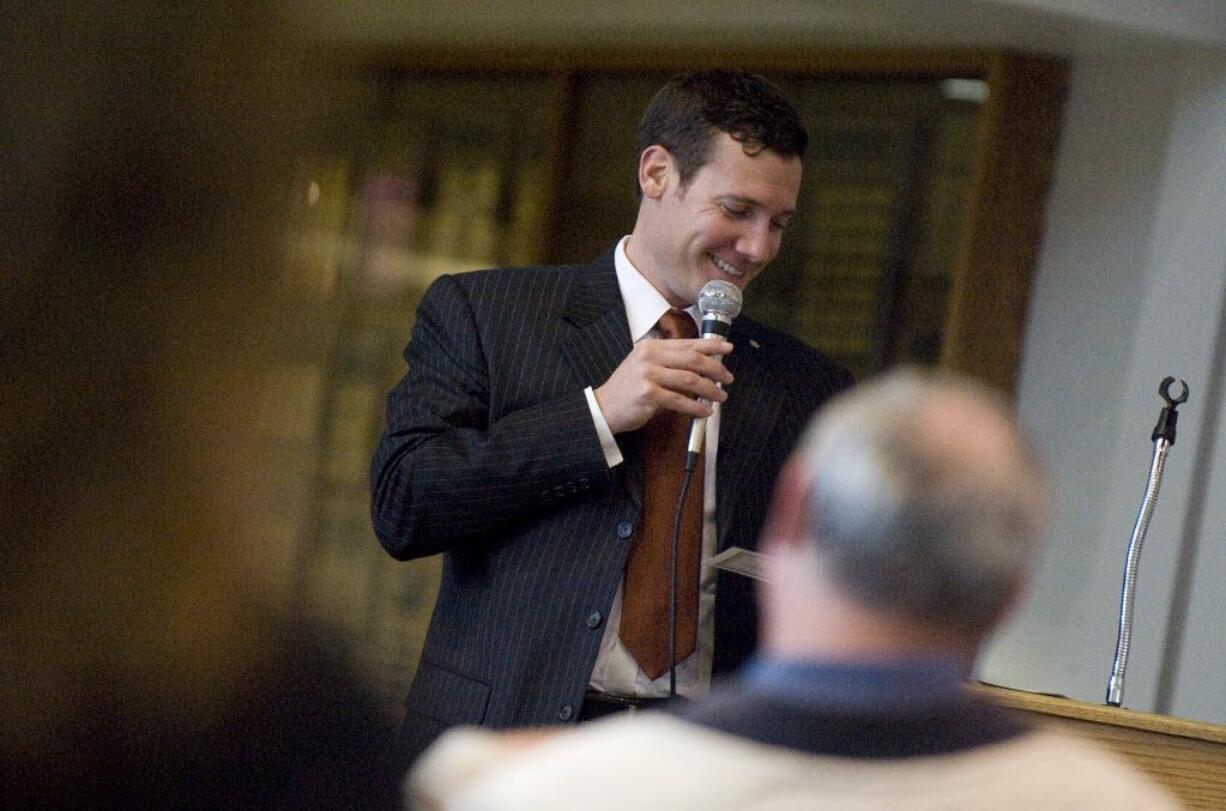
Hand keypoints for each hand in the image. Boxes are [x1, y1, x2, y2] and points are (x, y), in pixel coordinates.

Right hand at [594, 338, 732, 433]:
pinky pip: (680, 400)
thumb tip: (702, 365)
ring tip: (720, 396)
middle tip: (727, 378)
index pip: (687, 343)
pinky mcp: (648, 394)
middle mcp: (649, 357)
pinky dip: (696, 407)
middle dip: (715, 369)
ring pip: (690, 380)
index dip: (711, 346)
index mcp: (651, 347)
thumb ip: (668, 362)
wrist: (603, 407)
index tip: (727, 348)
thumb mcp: (645, 366)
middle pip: (693, 359)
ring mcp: (648, 375)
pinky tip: (705, 411)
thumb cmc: (628, 389)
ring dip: (710, 390)